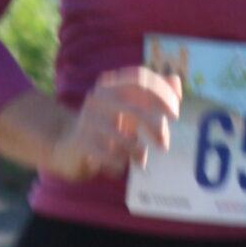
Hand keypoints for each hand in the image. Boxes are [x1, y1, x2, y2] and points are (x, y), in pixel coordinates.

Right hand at [40, 66, 184, 183]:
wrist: (69, 146)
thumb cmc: (108, 125)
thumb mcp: (130, 107)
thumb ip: (153, 94)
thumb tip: (177, 82)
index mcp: (112, 84)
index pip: (140, 79)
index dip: (162, 94)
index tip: (175, 114)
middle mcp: (98, 97)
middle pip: (135, 109)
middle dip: (156, 127)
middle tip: (164, 145)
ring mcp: (87, 119)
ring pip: (123, 136)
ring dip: (138, 150)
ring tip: (141, 159)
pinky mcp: (80, 142)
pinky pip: (108, 155)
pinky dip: (119, 162)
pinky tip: (122, 167)